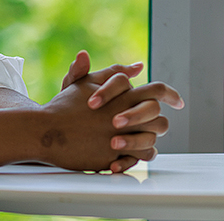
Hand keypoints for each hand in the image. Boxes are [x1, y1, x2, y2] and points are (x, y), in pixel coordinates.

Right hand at [41, 54, 184, 172]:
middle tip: (152, 122)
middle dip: (157, 119)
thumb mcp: (86, 83)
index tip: (178, 101)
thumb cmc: (65, 106)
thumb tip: (138, 65)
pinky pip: (138, 158)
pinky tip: (133, 153)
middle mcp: (126, 117)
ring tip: (141, 138)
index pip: (157, 91)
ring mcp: (120, 139)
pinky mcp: (113, 157)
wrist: (45, 132)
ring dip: (150, 138)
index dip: (171, 94)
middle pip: (158, 117)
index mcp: (123, 96)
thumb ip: (113, 73)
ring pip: (152, 140)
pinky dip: (139, 155)